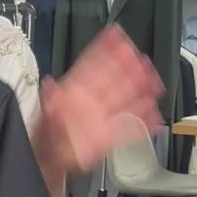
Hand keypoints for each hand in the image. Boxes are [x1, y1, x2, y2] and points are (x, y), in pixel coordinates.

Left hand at [37, 26, 163, 174]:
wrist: (49, 162)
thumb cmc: (44, 139)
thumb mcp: (42, 118)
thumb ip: (49, 100)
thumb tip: (49, 85)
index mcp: (73, 93)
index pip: (90, 66)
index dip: (103, 49)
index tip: (114, 34)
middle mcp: (90, 102)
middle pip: (113, 79)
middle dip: (128, 66)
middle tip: (140, 55)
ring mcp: (101, 118)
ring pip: (124, 99)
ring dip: (140, 89)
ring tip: (154, 81)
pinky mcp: (108, 136)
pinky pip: (128, 126)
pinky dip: (142, 121)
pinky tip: (153, 114)